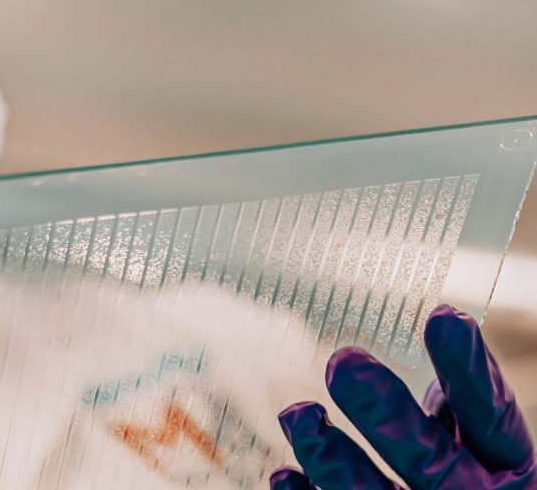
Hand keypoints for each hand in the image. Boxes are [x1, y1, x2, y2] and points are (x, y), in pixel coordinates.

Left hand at [270, 305, 535, 488]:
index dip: (470, 370)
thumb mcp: (477, 446)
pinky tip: (285, 473)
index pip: (492, 418)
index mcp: (506, 469)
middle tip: (344, 360)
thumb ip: (455, 406)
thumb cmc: (464, 484)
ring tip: (299, 414)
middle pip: (427, 460)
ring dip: (327, 455)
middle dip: (382, 409)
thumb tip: (443, 334)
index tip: (445, 317)